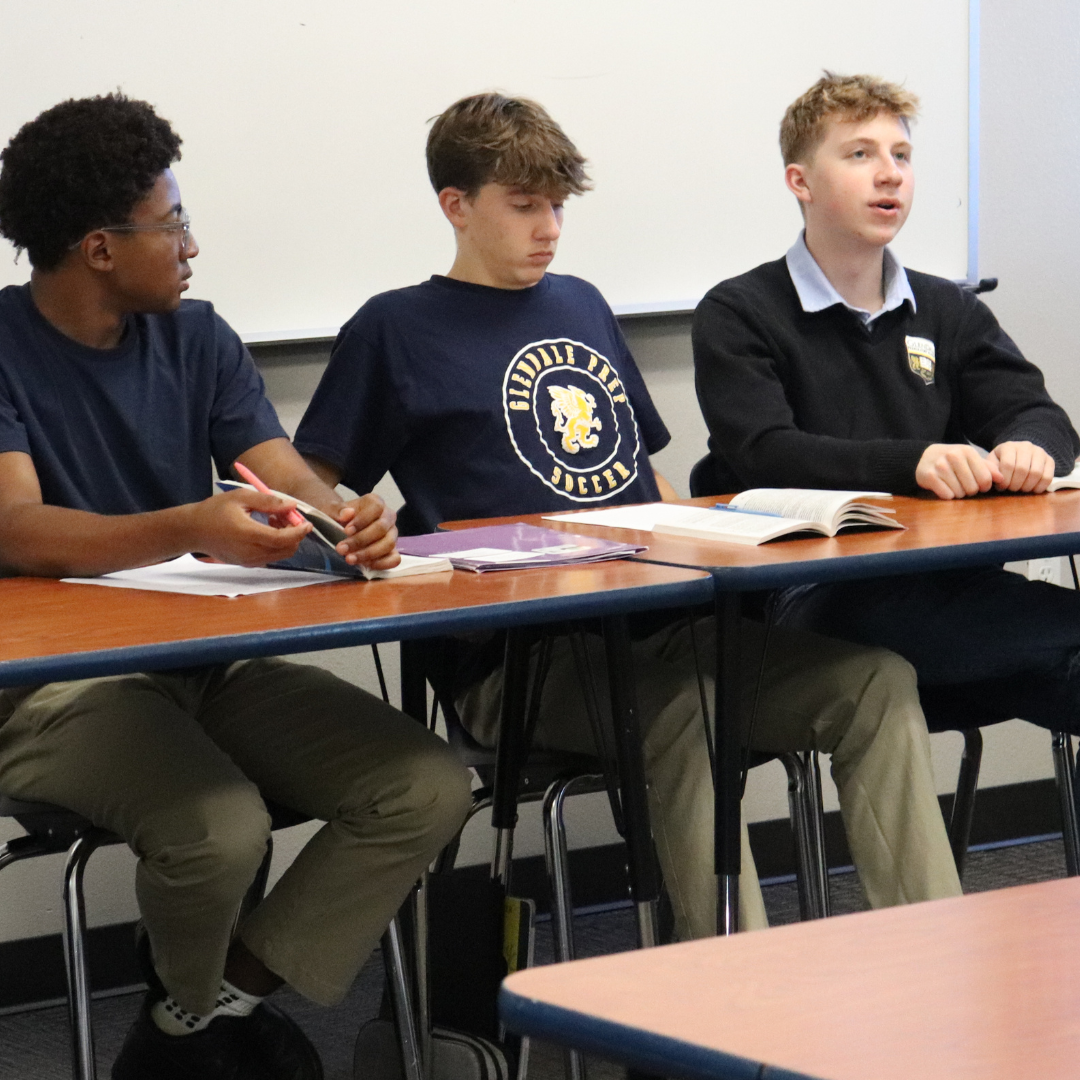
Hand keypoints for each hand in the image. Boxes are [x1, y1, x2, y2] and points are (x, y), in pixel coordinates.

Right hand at [185, 489, 311, 565]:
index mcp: (249, 534)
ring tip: (272, 520)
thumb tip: (292, 505)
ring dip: (285, 540)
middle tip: (287, 517)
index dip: (299, 532)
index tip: (307, 523)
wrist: (193, 531)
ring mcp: (249, 561)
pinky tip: (265, 530)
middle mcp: (251, 552)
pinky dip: (275, 546)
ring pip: (280, 555)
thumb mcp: (241, 497)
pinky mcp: (246, 564)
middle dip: (294, 535)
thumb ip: (268, 501)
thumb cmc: (215, 510)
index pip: (283, 539)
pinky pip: (270, 557)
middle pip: (287, 550)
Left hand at [334, 494, 399, 568]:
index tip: (346, 531)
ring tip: (349, 559)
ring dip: (368, 553)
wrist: (342, 528)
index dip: (362, 520)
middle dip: (360, 540)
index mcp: (375, 502)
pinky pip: (395, 558)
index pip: (376, 507)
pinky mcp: (393, 550)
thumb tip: (347, 513)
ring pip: (389, 544)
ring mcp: (392, 534)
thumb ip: (337, 510)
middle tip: (341, 549)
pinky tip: (366, 565)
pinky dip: (382, 563)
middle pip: (382, 528)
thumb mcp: (332, 511)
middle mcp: (388, 516)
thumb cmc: (339, 518)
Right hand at [915, 443, 1003, 499]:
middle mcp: (954, 456)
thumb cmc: (953, 460)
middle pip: (972, 488)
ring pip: (959, 493)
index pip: (985, 478)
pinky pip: (946, 495)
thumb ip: (987, 468)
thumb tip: (1002, 479)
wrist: (924, 457)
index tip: (979, 485)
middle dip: (970, 490)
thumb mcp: (970, 459)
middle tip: (964, 485)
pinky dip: (947, 495)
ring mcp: (940, 466)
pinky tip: (944, 487)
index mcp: (967, 451)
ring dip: (958, 493)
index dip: (984, 486)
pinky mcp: (930, 476)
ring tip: (954, 486)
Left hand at [986, 441, 1055, 492]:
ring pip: (1036, 473)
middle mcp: (1026, 446)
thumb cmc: (1001, 462)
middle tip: (1011, 489)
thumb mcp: (992, 463)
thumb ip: (991, 470)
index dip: (1005, 480)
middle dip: (1015, 484)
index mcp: (1009, 446)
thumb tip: (998, 478)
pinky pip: (1048, 477)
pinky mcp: (1050, 460)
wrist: (1017, 455)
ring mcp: (1040, 452)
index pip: (1008, 465)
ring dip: (1027, 486)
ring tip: (1020, 489)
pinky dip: (1040, 487)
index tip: (1001, 487)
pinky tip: (1032, 490)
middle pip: (1022, 470)